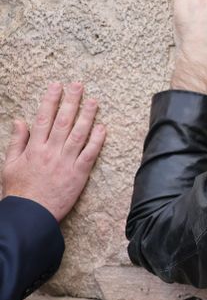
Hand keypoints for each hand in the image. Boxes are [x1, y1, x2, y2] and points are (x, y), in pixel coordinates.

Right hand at [2, 82, 105, 221]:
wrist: (30, 214)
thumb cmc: (19, 191)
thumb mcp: (10, 164)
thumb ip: (17, 141)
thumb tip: (19, 121)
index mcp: (34, 148)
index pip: (44, 118)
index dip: (51, 100)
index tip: (57, 86)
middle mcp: (50, 151)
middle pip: (63, 121)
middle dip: (71, 101)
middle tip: (79, 85)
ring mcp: (66, 162)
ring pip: (79, 134)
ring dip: (87, 116)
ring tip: (94, 101)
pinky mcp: (79, 174)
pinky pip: (90, 154)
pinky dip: (96, 140)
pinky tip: (102, 127)